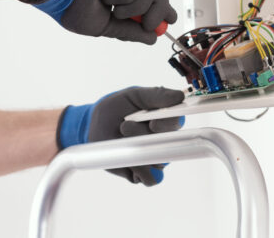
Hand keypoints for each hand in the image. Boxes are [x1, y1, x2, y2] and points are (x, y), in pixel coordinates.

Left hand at [56, 86, 185, 185]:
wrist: (95, 126)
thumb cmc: (116, 107)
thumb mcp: (133, 95)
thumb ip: (156, 95)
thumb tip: (179, 96)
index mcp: (166, 118)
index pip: (177, 123)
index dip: (168, 125)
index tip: (152, 123)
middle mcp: (165, 139)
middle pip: (170, 145)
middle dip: (146, 136)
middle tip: (125, 126)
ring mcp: (156, 157)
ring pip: (160, 162)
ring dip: (140, 152)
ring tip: (122, 140)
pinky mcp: (144, 172)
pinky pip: (151, 179)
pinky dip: (141, 172)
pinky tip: (129, 160)